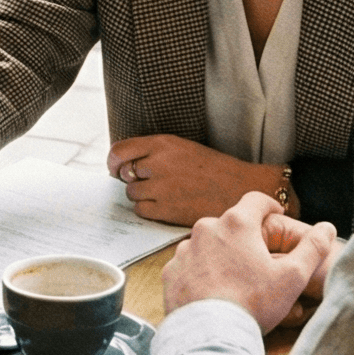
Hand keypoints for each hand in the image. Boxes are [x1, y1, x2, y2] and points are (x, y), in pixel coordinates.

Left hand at [109, 134, 289, 227]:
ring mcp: (161, 187)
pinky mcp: (166, 210)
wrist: (240, 188)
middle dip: (133, 180)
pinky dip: (148, 211)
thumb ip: (155, 152)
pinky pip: (141, 211)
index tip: (115, 169)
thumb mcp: (183, 148)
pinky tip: (165, 207)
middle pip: (125, 174)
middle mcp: (158, 163)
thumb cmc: (213, 168)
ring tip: (164, 195)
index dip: (113, 161)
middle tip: (150, 184)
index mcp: (162, 144)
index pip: (120, 150)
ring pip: (132, 194)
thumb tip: (126, 165)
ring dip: (142, 196)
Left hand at [160, 192, 336, 332]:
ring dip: (221, 255)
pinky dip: (201, 274)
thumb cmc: (253, 304)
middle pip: (230, 224)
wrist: (210, 336)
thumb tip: (327, 228)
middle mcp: (206, 230)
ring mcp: (185, 250)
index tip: (275, 214)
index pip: (256, 200)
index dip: (269, 205)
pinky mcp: (171, 273)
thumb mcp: (292, 277)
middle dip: (244, 237)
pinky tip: (213, 292)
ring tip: (234, 280)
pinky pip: (190, 266)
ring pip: (208, 245)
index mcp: (236, 224)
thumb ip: (312, 249)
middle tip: (257, 259)